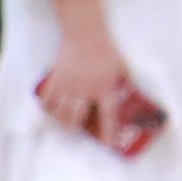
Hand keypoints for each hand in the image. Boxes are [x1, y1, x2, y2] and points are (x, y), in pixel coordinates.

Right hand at [36, 23, 137, 144]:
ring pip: (59, 113)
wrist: (85, 35)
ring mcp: (67, 86)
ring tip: (64, 123)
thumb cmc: (107, 51)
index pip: (108, 116)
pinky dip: (48, 108)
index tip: (110, 145)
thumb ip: (125, 83)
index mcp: (105, 88)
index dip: (109, 133)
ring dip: (61, 121)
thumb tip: (134, 97)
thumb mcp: (123, 68)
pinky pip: (47, 101)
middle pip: (75, 119)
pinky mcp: (55, 80)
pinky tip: (51, 110)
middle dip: (74, 129)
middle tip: (75, 131)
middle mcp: (85, 90)